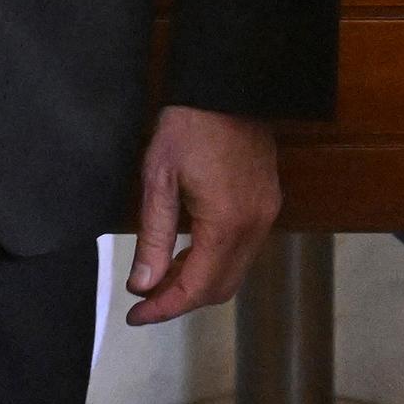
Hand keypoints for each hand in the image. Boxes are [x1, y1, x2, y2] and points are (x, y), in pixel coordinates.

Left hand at [124, 106, 279, 323]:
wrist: (229, 87)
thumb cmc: (189, 126)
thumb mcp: (159, 178)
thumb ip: (153, 237)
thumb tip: (143, 285)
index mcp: (226, 223)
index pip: (196, 287)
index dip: (164, 309)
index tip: (136, 316)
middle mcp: (254, 226)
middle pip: (220, 288)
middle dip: (181, 301)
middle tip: (143, 302)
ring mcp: (266, 215)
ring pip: (234, 273)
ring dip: (198, 284)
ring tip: (160, 280)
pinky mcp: (268, 204)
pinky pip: (243, 251)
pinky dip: (215, 264)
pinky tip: (187, 254)